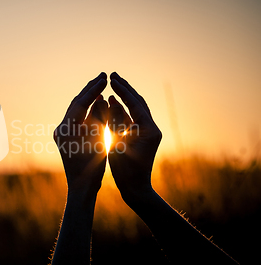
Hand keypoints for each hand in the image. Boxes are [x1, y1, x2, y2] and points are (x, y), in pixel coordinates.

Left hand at [53, 73, 107, 200]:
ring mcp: (61, 133)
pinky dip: (87, 110)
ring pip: (75, 110)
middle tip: (103, 75)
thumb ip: (99, 119)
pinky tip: (97, 103)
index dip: (93, 90)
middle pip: (76, 103)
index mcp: (65, 129)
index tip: (105, 78)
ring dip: (88, 98)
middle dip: (89, 90)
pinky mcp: (66, 137)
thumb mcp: (98, 140)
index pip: (79, 103)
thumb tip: (101, 99)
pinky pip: (77, 118)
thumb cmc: (92, 167)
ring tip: (101, 85)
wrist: (81, 187)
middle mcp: (60, 129)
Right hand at [107, 72, 161, 203]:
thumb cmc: (125, 170)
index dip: (122, 90)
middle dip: (125, 89)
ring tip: (113, 86)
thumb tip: (113, 101)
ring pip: (136, 109)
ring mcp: (148, 132)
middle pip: (138, 102)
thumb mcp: (117, 144)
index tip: (111, 78)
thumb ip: (115, 122)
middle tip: (113, 76)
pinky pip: (132, 119)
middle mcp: (152, 128)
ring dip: (124, 98)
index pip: (135, 103)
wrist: (135, 188)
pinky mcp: (142, 137)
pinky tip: (113, 104)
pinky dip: (123, 110)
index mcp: (149, 129)